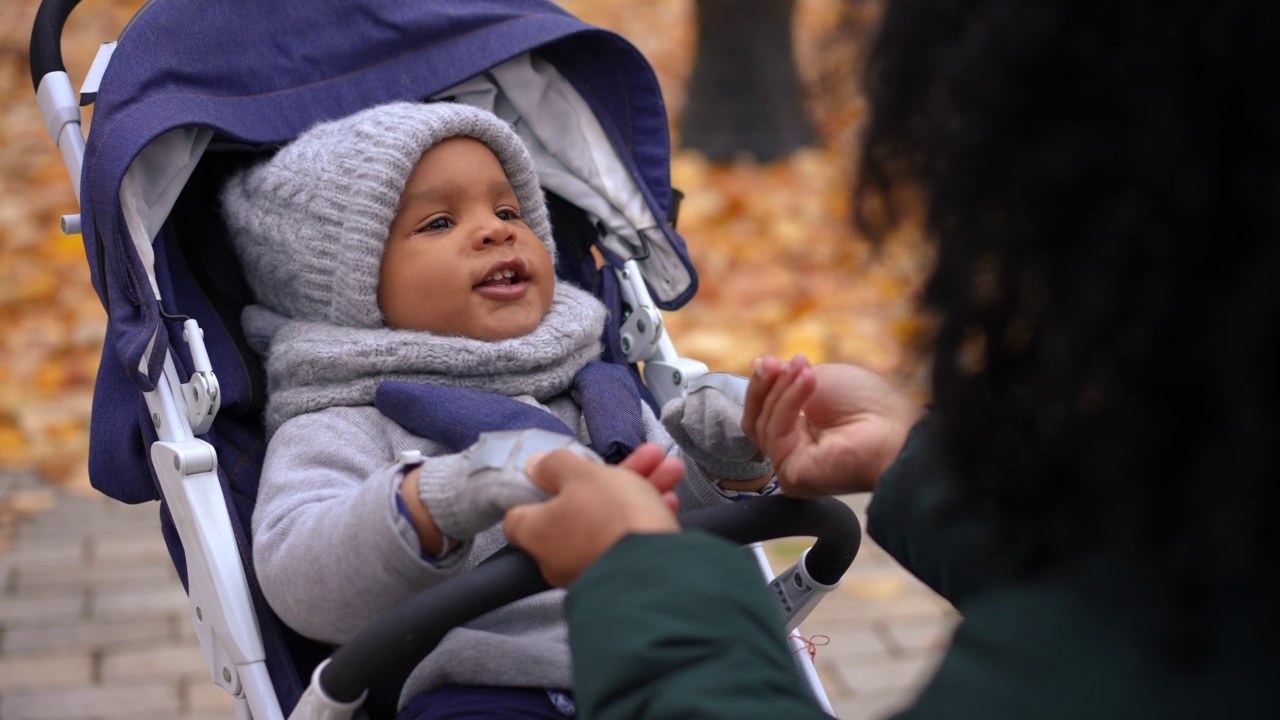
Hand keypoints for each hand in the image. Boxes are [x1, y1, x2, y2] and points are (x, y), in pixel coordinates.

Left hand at [503, 443, 683, 586]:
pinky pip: (626, 542)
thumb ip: (556, 465)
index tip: (560, 471)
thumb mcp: (583, 475)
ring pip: (609, 521)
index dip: (540, 486)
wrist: (658, 572)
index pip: (520, 510)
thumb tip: (535, 465)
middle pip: (578, 507)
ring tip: (669, 470)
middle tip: (639, 459)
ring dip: (638, 492)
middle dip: (613, 478)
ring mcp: (589, 569)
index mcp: (535, 531)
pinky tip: (668, 502)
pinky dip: (644, 520)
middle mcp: (556, 556)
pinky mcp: (619, 579)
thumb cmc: (612, 517)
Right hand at [743, 356, 924, 496]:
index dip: (762, 385)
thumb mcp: (818, 377)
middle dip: (763, 387)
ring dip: (781, 390)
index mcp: (800, 428)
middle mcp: (793, 448)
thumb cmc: (866, 402)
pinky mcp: (791, 474)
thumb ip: (784, 377)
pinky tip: (807, 384)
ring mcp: (790, 463)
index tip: (766, 361)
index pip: (764, 408)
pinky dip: (788, 404)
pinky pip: (775, 434)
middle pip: (756, 417)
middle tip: (771, 363)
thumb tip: (756, 364)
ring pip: (763, 423)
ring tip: (803, 369)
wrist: (894, 428)